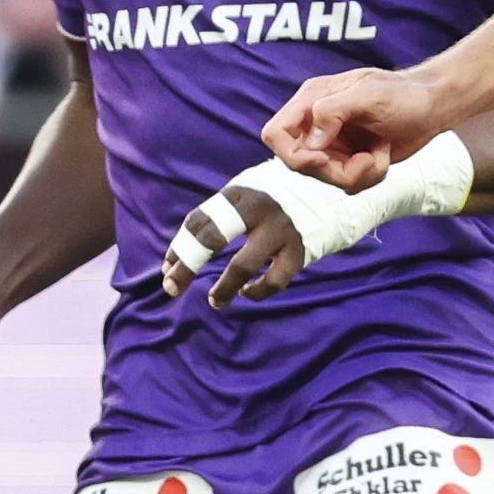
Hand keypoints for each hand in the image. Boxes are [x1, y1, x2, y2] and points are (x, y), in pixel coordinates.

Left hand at [157, 184, 309, 305]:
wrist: (325, 192)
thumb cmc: (268, 200)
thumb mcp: (240, 198)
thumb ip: (211, 222)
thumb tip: (171, 263)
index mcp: (237, 194)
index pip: (198, 222)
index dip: (179, 248)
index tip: (168, 270)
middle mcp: (257, 209)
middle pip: (213, 238)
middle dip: (188, 265)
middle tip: (172, 288)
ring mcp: (279, 231)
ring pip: (242, 266)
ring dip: (223, 288)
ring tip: (214, 301)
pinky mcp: (298, 251)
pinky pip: (273, 281)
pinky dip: (257, 292)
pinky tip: (247, 293)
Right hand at [262, 69, 447, 190]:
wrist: (432, 106)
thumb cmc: (403, 93)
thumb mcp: (369, 96)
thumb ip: (334, 111)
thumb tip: (311, 143)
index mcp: (312, 101)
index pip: (276, 134)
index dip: (292, 154)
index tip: (322, 158)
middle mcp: (317, 124)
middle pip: (301, 165)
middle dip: (336, 170)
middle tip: (368, 159)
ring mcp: (333, 145)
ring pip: (327, 179)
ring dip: (359, 173)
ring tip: (380, 152)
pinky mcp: (350, 161)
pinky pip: (348, 184)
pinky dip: (369, 176)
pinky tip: (382, 154)